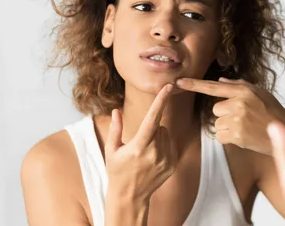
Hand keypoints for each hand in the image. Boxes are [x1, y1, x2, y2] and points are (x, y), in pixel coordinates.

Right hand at [104, 84, 176, 203]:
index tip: (168, 87)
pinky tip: (153, 159)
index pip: (152, 119)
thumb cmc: (117, 171)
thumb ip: (115, 129)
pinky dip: (164, 146)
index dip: (160, 101)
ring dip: (158, 137)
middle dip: (151, 128)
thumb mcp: (111, 150)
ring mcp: (166, 160)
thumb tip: (116, 111)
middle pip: (159, 126)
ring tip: (145, 153)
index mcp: (138, 147)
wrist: (130, 196)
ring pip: (166, 134)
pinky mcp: (173, 164)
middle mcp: (155, 153)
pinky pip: (171, 144)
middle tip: (138, 144)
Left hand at [176, 77, 284, 154]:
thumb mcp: (260, 93)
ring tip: (246, 127)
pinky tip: (244, 136)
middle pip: (216, 109)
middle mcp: (239, 103)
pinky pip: (221, 136)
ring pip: (218, 123)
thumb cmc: (273, 112)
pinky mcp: (237, 135)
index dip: (194, 84)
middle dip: (225, 114)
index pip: (213, 87)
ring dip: (228, 127)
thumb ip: (239, 86)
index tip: (177, 82)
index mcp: (244, 91)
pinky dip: (229, 137)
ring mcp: (237, 120)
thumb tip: (220, 82)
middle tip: (244, 118)